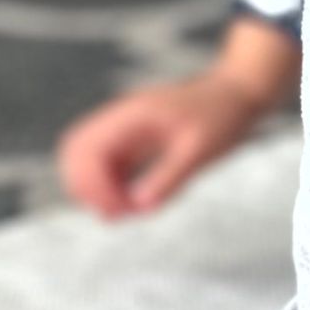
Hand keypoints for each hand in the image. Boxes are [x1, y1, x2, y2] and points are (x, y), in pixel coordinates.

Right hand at [58, 71, 259, 217]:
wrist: (235, 95)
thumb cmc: (221, 116)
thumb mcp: (200, 150)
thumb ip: (169, 177)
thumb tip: (141, 206)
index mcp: (132, 115)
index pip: (88, 149)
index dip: (95, 185)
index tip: (122, 210)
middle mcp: (120, 119)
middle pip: (75, 152)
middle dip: (86, 187)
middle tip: (116, 215)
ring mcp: (124, 128)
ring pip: (86, 159)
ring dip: (96, 187)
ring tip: (123, 212)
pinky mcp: (132, 140)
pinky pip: (106, 164)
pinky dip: (110, 185)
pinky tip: (132, 202)